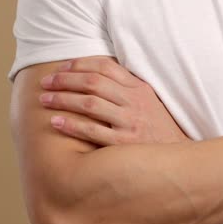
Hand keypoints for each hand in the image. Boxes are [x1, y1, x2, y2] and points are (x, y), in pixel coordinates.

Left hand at [39, 56, 188, 145]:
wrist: (178, 158)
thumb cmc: (158, 128)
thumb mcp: (148, 101)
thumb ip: (127, 87)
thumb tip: (97, 73)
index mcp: (139, 88)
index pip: (105, 67)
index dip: (80, 65)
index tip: (61, 68)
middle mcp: (134, 102)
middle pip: (93, 83)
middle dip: (65, 80)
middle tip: (45, 82)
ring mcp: (130, 122)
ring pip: (90, 104)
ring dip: (63, 99)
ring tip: (44, 99)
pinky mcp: (125, 144)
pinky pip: (93, 131)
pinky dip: (72, 125)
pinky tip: (56, 121)